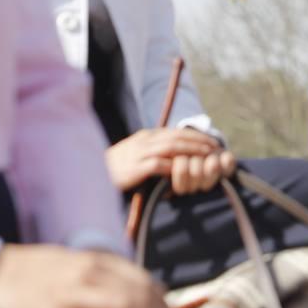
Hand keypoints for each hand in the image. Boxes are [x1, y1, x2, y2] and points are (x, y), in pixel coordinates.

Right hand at [0, 244, 170, 307]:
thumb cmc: (35, 271)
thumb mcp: (74, 263)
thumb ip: (104, 276)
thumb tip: (140, 298)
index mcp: (95, 260)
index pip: (143, 279)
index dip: (163, 304)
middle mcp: (88, 272)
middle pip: (141, 294)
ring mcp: (71, 293)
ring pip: (125, 307)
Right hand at [104, 127, 228, 191]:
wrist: (92, 175)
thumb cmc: (116, 168)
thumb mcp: (135, 154)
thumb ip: (152, 152)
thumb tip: (174, 156)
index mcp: (146, 136)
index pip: (175, 132)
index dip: (195, 135)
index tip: (211, 141)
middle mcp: (144, 141)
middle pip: (177, 137)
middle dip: (198, 142)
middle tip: (215, 147)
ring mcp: (139, 153)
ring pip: (171, 148)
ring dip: (191, 152)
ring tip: (207, 156)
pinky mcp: (135, 168)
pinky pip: (158, 165)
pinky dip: (173, 167)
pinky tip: (186, 170)